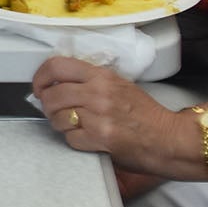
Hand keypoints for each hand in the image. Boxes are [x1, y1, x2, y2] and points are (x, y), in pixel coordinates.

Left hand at [30, 57, 196, 176]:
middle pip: (51, 94)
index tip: (38, 87)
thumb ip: (91, 82)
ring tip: (72, 125)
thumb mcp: (120, 86)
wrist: (169, 139)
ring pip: (57, 117)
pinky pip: (70, 138)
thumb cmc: (146, 115)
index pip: (57, 66)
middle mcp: (98, 92)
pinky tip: (85, 139)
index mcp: (102, 76)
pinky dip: (73, 140)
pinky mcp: (100, 138)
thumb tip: (59, 84)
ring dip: (59, 124)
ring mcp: (98, 116)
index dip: (40, 77)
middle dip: (46, 105)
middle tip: (53, 111)